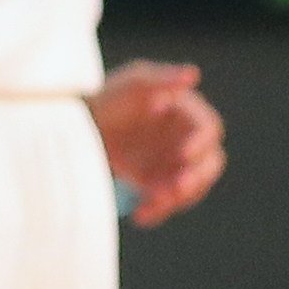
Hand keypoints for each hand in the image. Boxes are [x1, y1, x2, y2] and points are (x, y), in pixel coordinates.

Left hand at [88, 60, 224, 227]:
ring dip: (176, 198)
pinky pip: (168, 202)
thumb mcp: (132, 82)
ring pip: (191, 187)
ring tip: (152, 202)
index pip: (208, 129)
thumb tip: (192, 73)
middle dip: (196, 178)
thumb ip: (162, 78)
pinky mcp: (160, 184)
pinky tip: (141, 215)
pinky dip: (157, 210)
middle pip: (209, 163)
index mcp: (188, 112)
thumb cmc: (110, 97)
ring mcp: (176, 164)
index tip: (183, 153)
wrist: (79, 126)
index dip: (200, 143)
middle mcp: (188, 140)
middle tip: (175, 188)